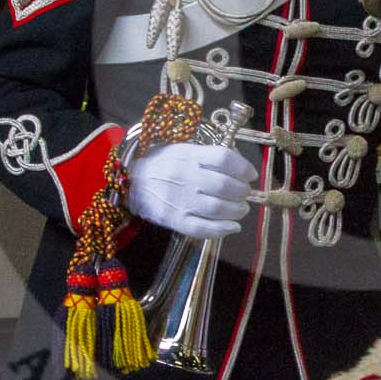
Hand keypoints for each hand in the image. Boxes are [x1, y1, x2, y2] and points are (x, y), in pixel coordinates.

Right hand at [125, 141, 258, 238]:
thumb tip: (241, 166)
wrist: (130, 182)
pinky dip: (223, 229)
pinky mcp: (174, 220)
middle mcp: (184, 177)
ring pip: (218, 208)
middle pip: (224, 186)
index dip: (243, 167)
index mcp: (188, 155)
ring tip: (241, 209)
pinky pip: (203, 229)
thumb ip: (209, 156)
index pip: (223, 158)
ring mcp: (179, 200)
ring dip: (237, 210)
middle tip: (245, 193)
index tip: (250, 174)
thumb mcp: (183, 150)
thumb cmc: (162, 164)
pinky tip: (233, 226)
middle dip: (242, 192)